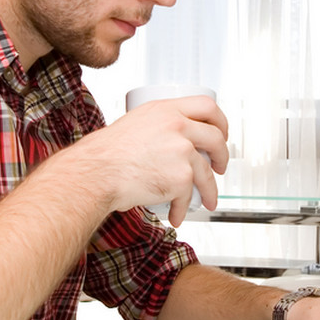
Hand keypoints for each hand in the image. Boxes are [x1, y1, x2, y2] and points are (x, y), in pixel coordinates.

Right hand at [40, 95, 227, 225]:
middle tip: (220, 166)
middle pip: (215, 138)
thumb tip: (175, 140)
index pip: (207, 105)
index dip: (220, 121)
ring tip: (207, 199)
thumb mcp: (135, 124)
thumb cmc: (106, 154)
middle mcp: (177, 126)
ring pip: (206, 173)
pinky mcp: (181, 177)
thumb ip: (159, 127)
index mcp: (165, 110)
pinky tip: (176, 214)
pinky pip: (189, 196)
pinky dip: (182, 208)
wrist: (96, 172)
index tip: (221, 133)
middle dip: (223, 156)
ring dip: (210, 190)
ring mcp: (181, 151)